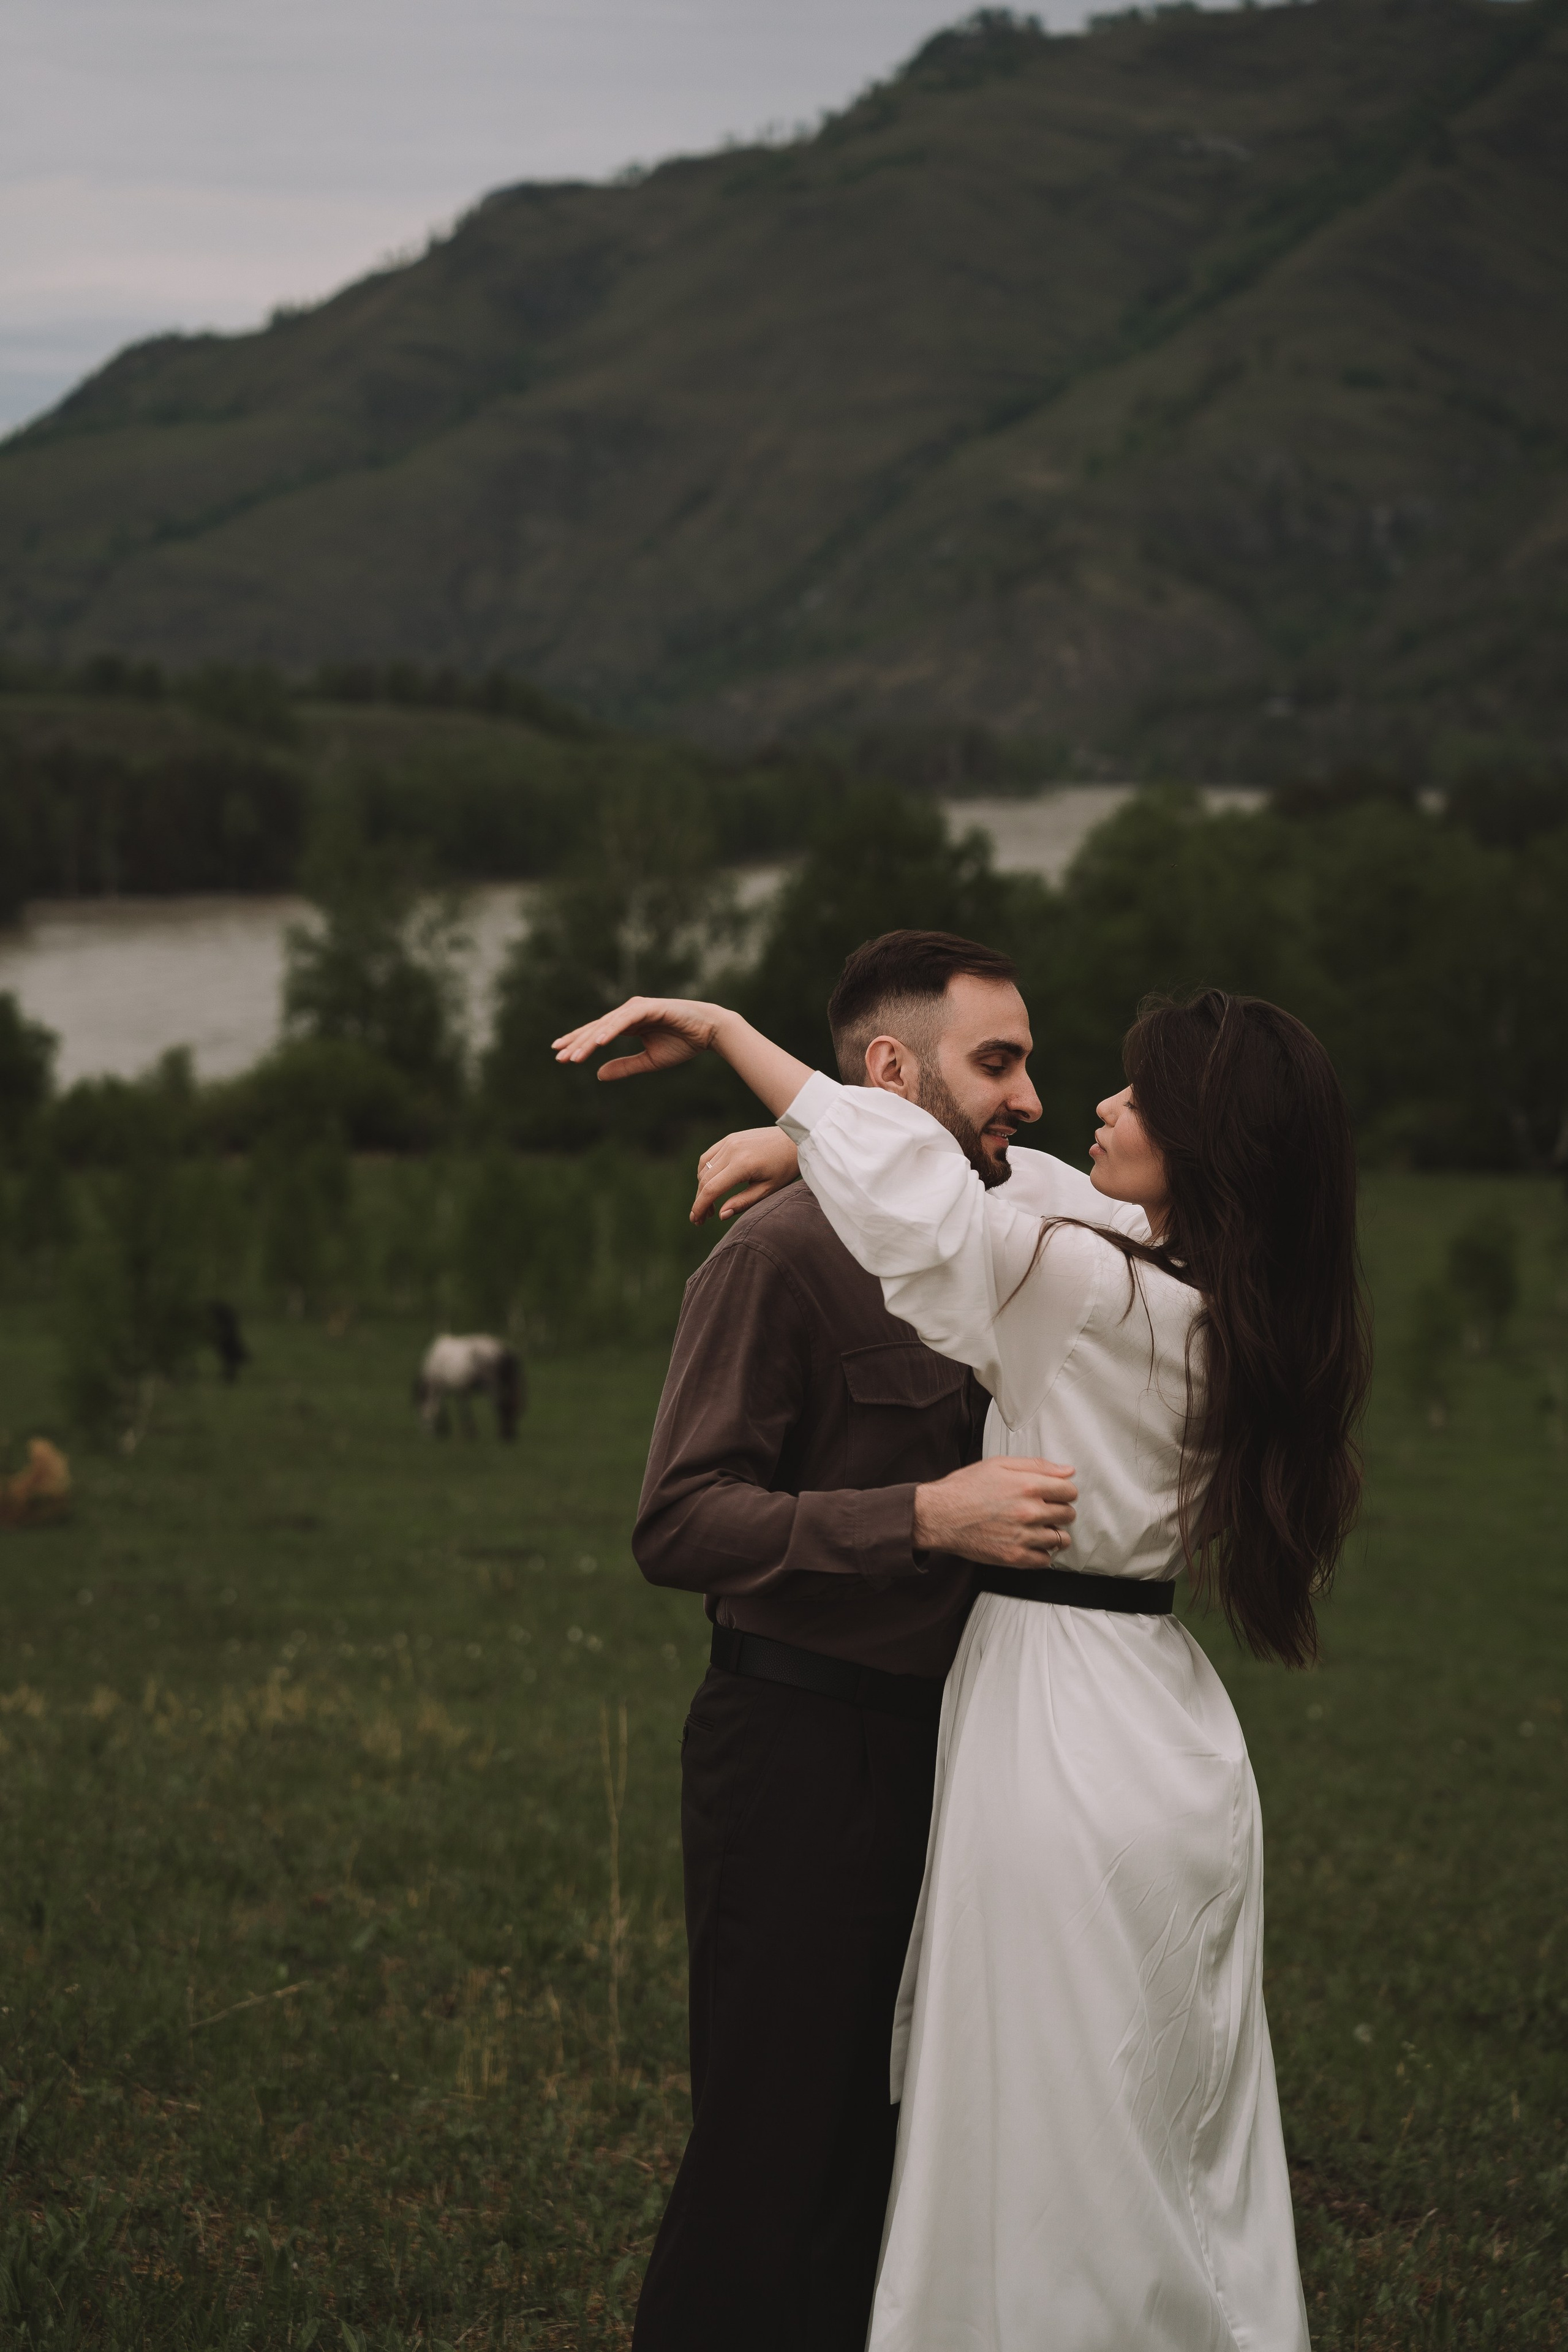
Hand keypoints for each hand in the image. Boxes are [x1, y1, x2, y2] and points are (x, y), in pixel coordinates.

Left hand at [553, 996, 728, 1082]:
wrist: (709, 1032)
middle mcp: (629, 1012)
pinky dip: (611, 1030)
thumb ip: (624, 1066)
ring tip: (575, 1056)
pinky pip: (625, 1020)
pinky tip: (599, 1042)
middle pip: (596, 1028)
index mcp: (628, 1023)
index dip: (579, 1043)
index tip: (559, 1055)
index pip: (597, 1033)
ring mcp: (638, 1007)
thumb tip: (598, 1074)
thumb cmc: (682, 1043)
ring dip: (590, 1040)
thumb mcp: (649, 1060)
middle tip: (559, 1057)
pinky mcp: (650, 1007)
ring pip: (607, 1024)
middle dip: (577, 1043)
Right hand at [691, 1129, 800, 1223]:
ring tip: (710, 1204)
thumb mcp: (769, 1189)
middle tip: (701, 1219)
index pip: (712, 1189)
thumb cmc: (786, 1167)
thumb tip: (721, 1215)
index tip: (695, 1221)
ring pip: (704, 1168)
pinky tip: (712, 1184)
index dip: (700, 1206)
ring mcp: (729, 1141)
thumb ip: (743, 1202)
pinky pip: (708, 1156)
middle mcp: (731, 1150)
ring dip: (702, 1187)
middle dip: (700, 1201)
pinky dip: (705, 1171)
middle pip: (704, 1179)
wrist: (796, 1139)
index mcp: (742, 1164)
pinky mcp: (730, 1138)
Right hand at [913, 1457, 1077, 1568]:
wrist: (938, 1516)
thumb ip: (1036, 1466)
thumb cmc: (964, 1488)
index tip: (1055, 1494)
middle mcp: (1030, 1511)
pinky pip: (1045, 1560)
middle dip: (1060, 1510)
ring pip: (1060, 1539)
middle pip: (1068, 1514)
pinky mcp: (1014, 1557)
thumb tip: (1067, 1471)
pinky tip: (1030, 1543)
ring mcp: (1023, 1536)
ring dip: (1053, 1533)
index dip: (1064, 1491)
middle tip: (1044, 1510)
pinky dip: (1041, 1553)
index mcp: (1028, 1485)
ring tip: (1038, 1528)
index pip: (1069, 1491)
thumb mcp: (999, 1465)